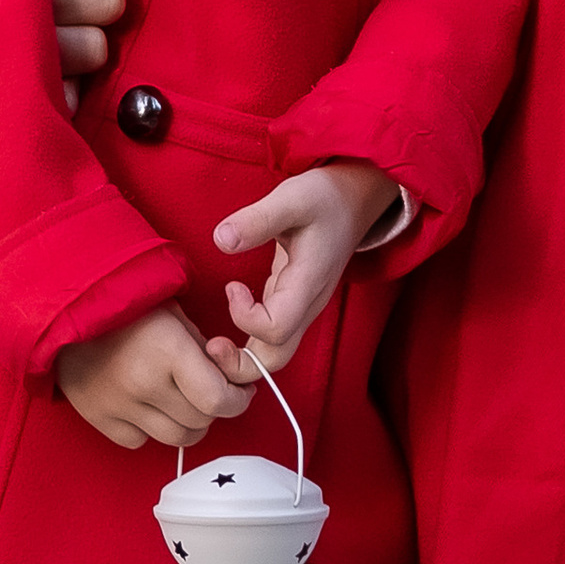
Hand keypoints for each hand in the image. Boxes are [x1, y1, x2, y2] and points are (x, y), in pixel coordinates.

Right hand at [57, 303, 255, 450]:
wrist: (68, 310)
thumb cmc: (128, 308)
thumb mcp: (176, 317)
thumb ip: (205, 353)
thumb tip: (231, 383)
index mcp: (169, 350)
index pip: (217, 400)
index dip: (236, 401)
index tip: (239, 394)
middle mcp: (144, 383)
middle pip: (200, 422)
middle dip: (213, 409)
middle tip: (209, 392)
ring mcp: (119, 405)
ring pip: (175, 438)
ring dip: (187, 424)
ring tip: (182, 401)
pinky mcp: (98, 418)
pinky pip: (140, 441)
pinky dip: (150, 430)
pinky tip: (147, 406)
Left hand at [213, 160, 397, 369]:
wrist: (354, 199)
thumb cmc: (324, 197)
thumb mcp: (292, 198)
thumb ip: (257, 219)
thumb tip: (221, 240)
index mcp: (307, 284)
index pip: (276, 329)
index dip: (245, 318)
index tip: (232, 286)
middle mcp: (306, 305)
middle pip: (275, 360)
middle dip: (239, 365)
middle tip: (209, 345)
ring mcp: (301, 308)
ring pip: (274, 355)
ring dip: (241, 360)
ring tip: (213, 344)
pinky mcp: (293, 303)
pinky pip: (271, 338)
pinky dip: (248, 344)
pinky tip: (227, 330)